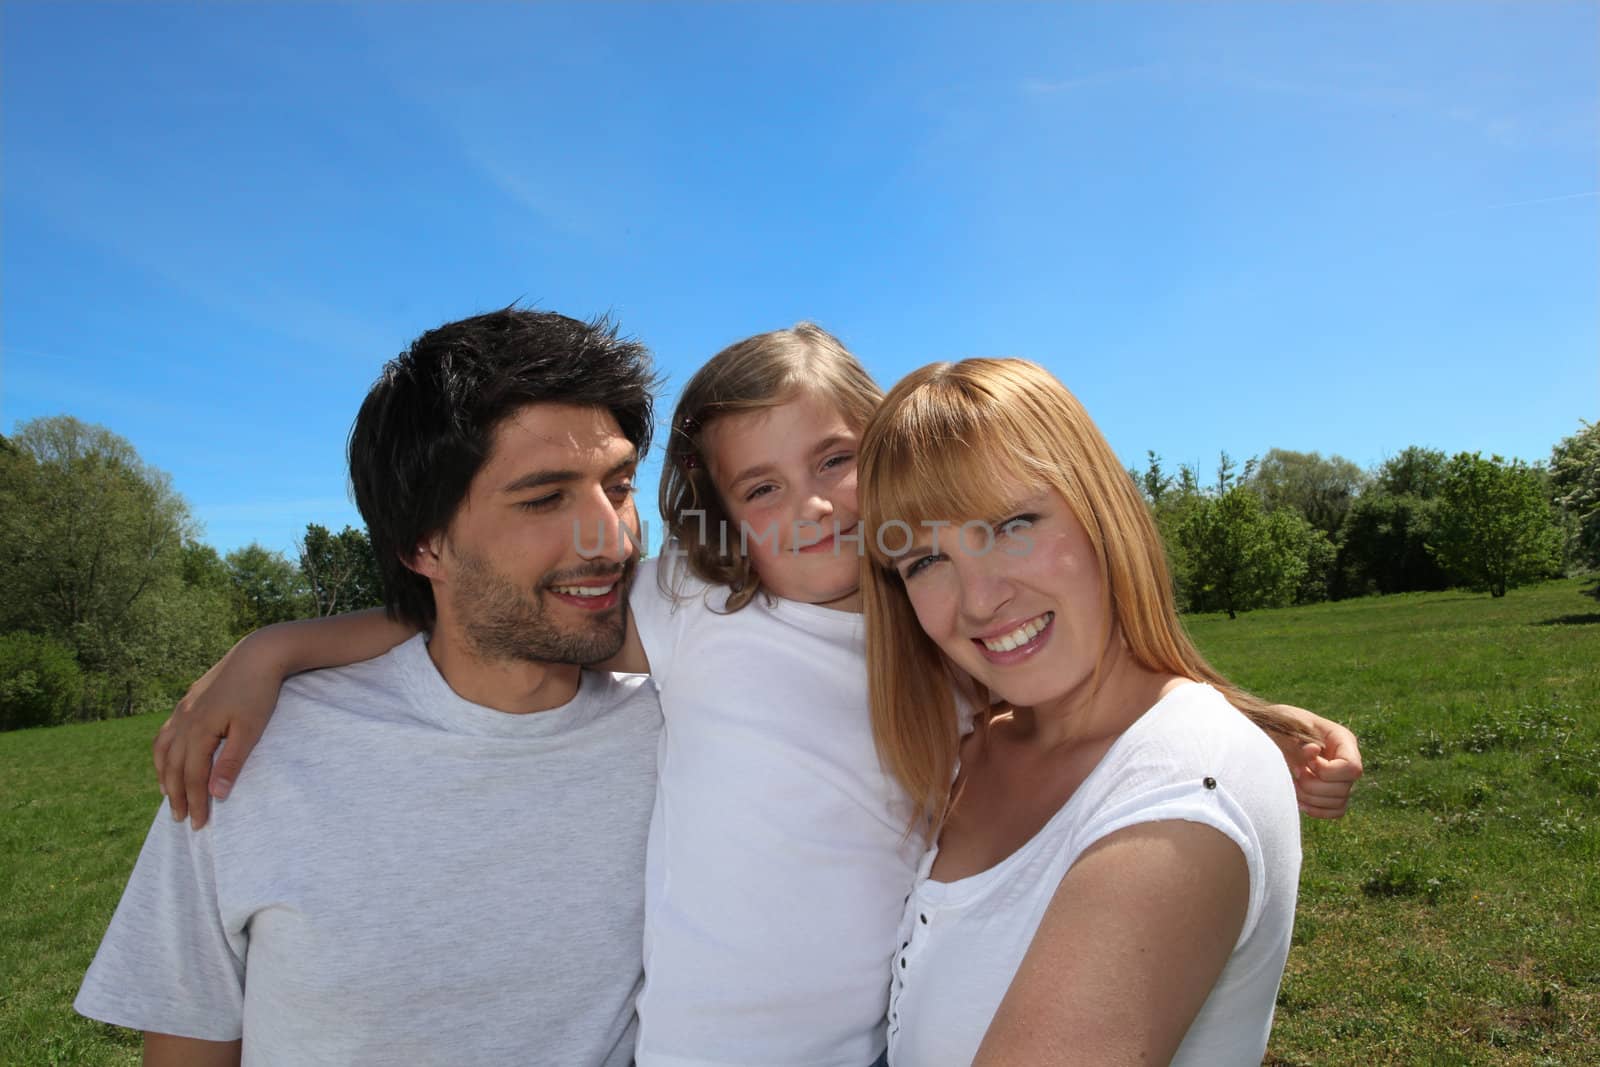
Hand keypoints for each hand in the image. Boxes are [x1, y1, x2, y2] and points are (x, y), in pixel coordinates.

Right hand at [152, 637, 280, 829]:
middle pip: (173, 767)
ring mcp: (183, 710)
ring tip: (169, 796)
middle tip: (181, 819)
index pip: (192, 777)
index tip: (199, 824)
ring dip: (164, 775)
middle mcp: (184, 721)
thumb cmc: (259, 693)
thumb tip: (216, 794)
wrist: (258, 654)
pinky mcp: (187, 701)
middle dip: (177, 795)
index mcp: (198, 731)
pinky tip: (169, 759)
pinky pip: (166, 733)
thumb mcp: (250, 730)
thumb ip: (231, 762)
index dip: (196, 802)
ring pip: (163, 750)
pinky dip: (164, 752)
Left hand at [1278, 709, 1362, 818]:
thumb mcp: (1287, 726)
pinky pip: (1335, 811)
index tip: (1307, 763)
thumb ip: (1299, 739)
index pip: (1352, 767)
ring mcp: (1343, 778)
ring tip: (1291, 783)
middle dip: (1312, 785)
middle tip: (1293, 773)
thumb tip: (1313, 750)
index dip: (1327, 771)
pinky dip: (1315, 809)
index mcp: (1342, 739)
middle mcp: (1348, 760)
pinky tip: (1298, 798)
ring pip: (1339, 802)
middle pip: (1344, 788)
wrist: (1272, 733)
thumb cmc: (1280, 725)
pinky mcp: (1335, 793)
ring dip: (1310, 797)